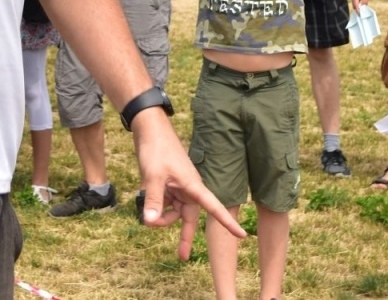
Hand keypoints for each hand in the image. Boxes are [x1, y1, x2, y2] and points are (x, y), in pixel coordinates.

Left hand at [130, 110, 244, 259]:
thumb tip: (150, 222)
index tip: (242, 235)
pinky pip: (164, 204)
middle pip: (188, 218)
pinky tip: (145, 196)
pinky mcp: (167, 186)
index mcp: (193, 186)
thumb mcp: (154, 177)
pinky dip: (156, 206)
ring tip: (147, 213)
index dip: (227, 222)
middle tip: (182, 257)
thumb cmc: (157, 150)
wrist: (149, 130)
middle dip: (184, 235)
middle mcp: (188, 189)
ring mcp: (177, 188)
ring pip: (174, 213)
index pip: (214, 207)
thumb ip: (153, 200)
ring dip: (162, 217)